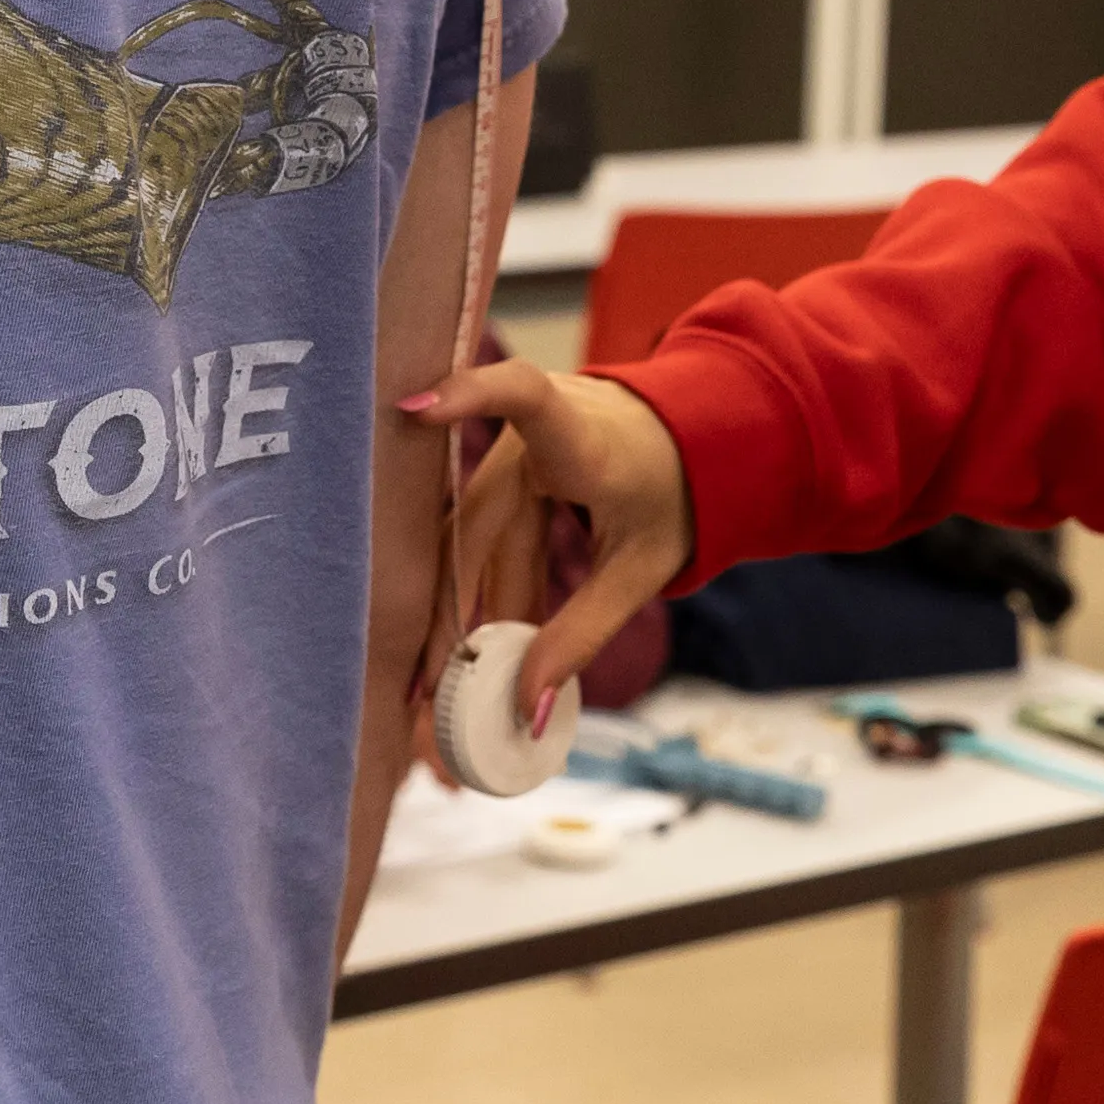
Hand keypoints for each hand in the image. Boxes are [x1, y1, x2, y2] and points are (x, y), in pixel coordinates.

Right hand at [427, 360, 691, 710]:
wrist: (690, 442)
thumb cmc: (672, 493)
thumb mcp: (640, 570)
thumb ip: (583, 634)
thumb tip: (528, 708)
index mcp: (580, 436)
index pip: (521, 396)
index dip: (467, 397)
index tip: (413, 406)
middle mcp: (532, 433)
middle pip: (474, 525)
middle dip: (449, 611)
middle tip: (426, 685)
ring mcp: (512, 448)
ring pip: (474, 540)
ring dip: (465, 610)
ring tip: (448, 678)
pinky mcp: (503, 468)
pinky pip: (484, 537)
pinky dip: (484, 588)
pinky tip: (478, 643)